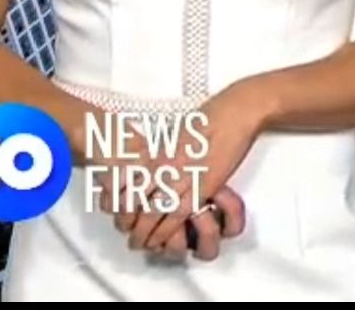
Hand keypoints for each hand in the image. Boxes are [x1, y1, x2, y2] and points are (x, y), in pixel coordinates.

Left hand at [130, 82, 270, 259]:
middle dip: (131, 222)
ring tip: (143, 243)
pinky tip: (166, 236)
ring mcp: (185, 176)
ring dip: (147, 231)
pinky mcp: (206, 184)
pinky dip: (171, 227)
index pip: (130, 183)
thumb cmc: (214, 114)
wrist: (237, 111)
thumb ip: (166, 149)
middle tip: (128, 235)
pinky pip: (182, 211)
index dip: (120, 203)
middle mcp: (168, 166)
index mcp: (160, 152)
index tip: (117, 214)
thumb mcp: (180, 130)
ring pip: (157, 210)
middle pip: (139, 201)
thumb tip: (154, 160)